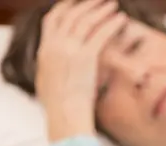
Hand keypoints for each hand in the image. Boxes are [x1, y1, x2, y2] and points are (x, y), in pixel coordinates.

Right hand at [35, 0, 126, 140]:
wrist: (65, 115)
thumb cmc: (59, 105)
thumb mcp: (47, 81)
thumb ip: (51, 65)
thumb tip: (55, 62)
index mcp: (45, 50)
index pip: (52, 19)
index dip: (64, 8)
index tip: (74, 2)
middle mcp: (55, 46)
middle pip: (71, 15)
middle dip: (86, 4)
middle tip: (99, 0)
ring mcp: (70, 50)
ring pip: (86, 21)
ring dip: (101, 10)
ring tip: (113, 4)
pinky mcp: (86, 57)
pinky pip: (101, 34)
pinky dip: (111, 24)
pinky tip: (121, 18)